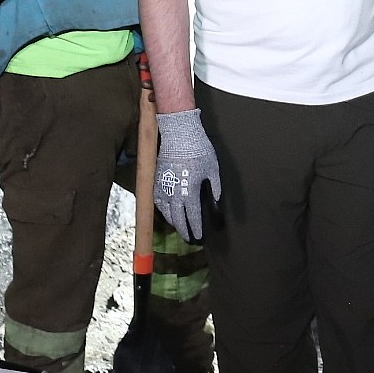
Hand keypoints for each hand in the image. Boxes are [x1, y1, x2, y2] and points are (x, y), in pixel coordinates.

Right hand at [153, 108, 219, 242]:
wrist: (179, 134)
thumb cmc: (198, 150)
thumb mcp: (213, 169)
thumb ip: (215, 187)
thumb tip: (216, 200)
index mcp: (190, 193)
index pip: (192, 217)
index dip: (196, 229)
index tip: (199, 237)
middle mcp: (174, 194)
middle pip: (178, 219)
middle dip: (184, 231)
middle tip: (190, 238)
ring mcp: (163, 188)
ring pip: (166, 212)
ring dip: (173, 222)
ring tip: (180, 228)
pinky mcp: (156, 181)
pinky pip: (158, 202)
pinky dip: (163, 211)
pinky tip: (167, 213)